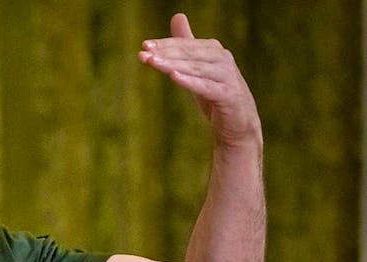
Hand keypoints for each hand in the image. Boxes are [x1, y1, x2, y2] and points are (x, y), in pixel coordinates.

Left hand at [139, 13, 260, 147]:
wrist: (239, 123)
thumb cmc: (215, 93)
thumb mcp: (197, 68)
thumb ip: (187, 44)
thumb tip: (177, 16)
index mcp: (214, 51)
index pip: (186, 45)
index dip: (165, 44)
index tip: (144, 45)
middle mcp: (222, 60)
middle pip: (190, 54)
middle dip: (166, 53)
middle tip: (144, 54)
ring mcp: (227, 77)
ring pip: (196, 69)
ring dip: (173, 65)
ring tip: (154, 63)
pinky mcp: (229, 96)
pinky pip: (207, 88)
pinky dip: (191, 82)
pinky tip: (174, 77)